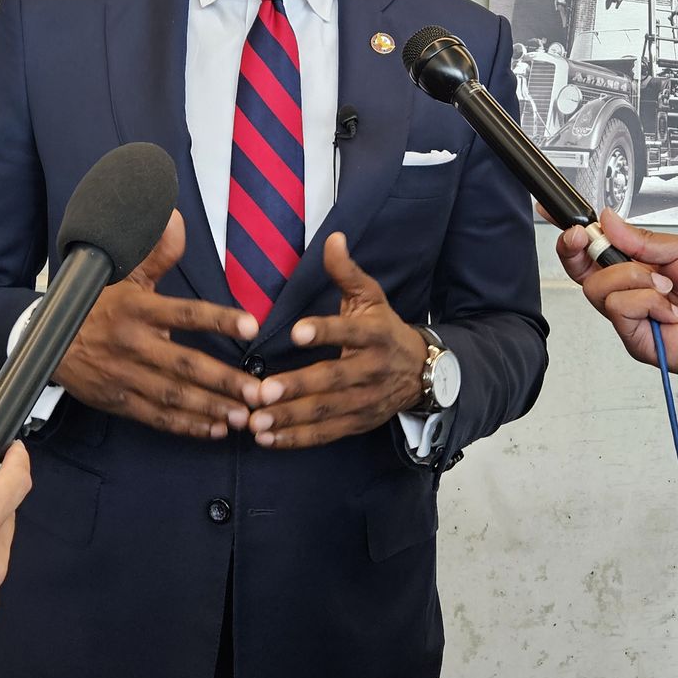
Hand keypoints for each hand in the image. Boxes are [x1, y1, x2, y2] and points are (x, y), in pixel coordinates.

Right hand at [53, 211, 260, 437]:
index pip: (185, 312)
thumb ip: (157, 252)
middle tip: (257, 391)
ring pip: (173, 395)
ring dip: (210, 408)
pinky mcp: (117, 400)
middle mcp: (131, 342)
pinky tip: (214, 428)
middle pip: (184, 364)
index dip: (219, 319)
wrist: (44, 341)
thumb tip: (177, 219)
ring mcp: (123, 375)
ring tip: (244, 415)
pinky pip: (156, 417)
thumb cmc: (97, 305)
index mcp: (137, 308)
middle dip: (223, 380)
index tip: (251, 326)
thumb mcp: (125, 275)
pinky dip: (186, 425)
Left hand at [250, 233, 426, 448]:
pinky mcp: (359, 423)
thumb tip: (332, 238)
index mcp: (374, 334)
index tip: (296, 331)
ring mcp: (366, 400)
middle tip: (262, 391)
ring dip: (290, 419)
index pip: (348, 332)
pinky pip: (327, 434)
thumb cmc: (384, 329)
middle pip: (333, 379)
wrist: (422, 372)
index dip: (324, 331)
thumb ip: (347, 272)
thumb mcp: (371, 297)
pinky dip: (297, 439)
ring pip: (326, 411)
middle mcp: (371, 369)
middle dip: (297, 387)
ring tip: (256, 422)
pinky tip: (268, 439)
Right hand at [556, 209, 677, 379]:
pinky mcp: (638, 340)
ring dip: (633, 277)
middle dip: (582, 249)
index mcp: (642, 267)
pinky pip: (619, 309)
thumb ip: (642, 238)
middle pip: (581, 272)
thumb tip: (607, 221)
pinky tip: (671, 310)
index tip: (569, 222)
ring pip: (597, 288)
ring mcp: (634, 318)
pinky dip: (646, 301)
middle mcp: (633, 293)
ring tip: (666, 285)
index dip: (576, 238)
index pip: (595, 253)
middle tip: (591, 237)